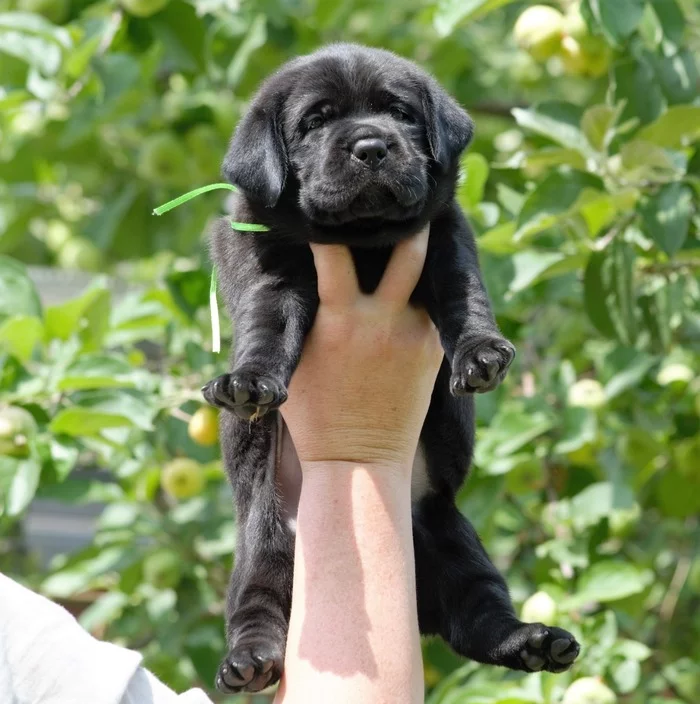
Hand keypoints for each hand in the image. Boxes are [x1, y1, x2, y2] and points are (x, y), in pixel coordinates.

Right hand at [281, 225, 442, 469]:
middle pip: (408, 253)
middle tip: (412, 205)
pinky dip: (424, 298)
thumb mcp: (292, 364)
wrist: (359, 460)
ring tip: (420, 236)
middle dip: (413, 224)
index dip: (331, 224)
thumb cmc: (313, 415)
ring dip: (421, 259)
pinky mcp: (432, 352)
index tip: (331, 207)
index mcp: (339, 318)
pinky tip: (421, 289)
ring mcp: (413, 334)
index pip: (333, 251)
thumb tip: (283, 293)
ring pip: (427, 279)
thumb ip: (294, 324)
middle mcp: (381, 319)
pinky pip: (433, 312)